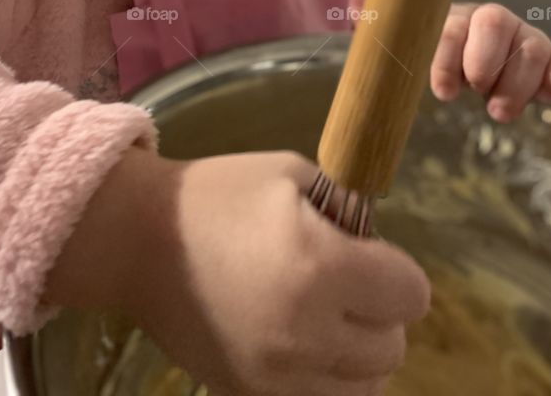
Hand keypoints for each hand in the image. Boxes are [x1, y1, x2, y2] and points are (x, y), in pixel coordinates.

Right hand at [120, 149, 430, 395]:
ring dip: (357, 353)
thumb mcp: (288, 175)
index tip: (368, 255)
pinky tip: (302, 345)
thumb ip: (344, 211)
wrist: (138, 241)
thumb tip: (377, 245)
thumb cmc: (216, 195)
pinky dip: (326, 379)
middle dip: (378, 311)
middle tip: (342, 283)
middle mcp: (307, 330)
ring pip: (367, 387)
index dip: (395, 271)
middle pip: (393, 346)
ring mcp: (278, 376)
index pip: (412, 295)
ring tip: (324, 318)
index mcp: (320, 265)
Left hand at [348, 0, 550, 122]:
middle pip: (495, 23)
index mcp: (455, 17)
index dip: (446, 55)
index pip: (450, 25)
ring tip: (500, 111)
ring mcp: (526, 40)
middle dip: (486, 61)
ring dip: (519, 81)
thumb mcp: (409, 44)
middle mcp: (494, 23)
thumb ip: (382, 24)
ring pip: (532, 47)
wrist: (477, 65)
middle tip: (479, 93)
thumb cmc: (439, 55)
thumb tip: (353, 5)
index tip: (443, 90)